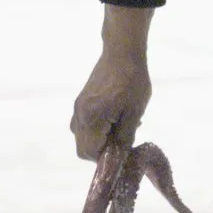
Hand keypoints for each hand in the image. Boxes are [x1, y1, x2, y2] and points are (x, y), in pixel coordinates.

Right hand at [70, 6, 153, 159]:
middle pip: (82, 148)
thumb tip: (119, 157)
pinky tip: (113, 121)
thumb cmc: (132, 81)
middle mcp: (80, 115)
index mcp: (91, 118)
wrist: (121, 53)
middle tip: (121, 145)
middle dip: (101, 152)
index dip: (105, 160)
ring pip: (81, 137)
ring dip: (98, 141)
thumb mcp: (134, 112)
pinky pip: (83, 125)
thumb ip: (125, 137)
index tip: (122, 155)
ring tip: (119, 131)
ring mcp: (78, 107)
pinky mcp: (81, 101)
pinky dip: (95, 130)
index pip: (90, 152)